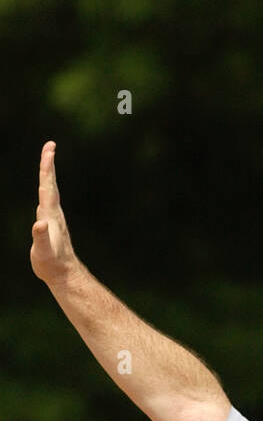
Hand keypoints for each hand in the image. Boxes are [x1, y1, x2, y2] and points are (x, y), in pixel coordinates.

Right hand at [30, 141, 76, 283]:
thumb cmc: (52, 265)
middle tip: (50, 145)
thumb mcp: (43, 252)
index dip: (47, 168)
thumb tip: (40, 223)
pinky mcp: (52, 223)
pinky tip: (45, 187)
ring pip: (50, 190)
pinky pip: (48, 200)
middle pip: (50, 184)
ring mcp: (54, 218)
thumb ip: (41, 237)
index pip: (47, 187)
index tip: (50, 149)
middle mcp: (54, 213)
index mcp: (50, 215)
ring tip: (48, 158)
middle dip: (48, 164)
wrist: (64, 275)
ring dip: (48, 174)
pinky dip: (46, 188)